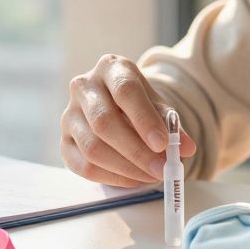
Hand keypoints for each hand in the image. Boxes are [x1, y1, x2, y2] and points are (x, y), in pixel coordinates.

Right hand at [60, 54, 195, 186]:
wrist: (115, 107)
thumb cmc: (139, 104)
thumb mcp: (157, 106)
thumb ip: (172, 125)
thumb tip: (186, 148)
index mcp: (111, 68)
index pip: (125, 91)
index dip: (144, 119)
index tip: (163, 144)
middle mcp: (84, 86)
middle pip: (105, 122)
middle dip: (136, 151)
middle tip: (161, 169)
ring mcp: (69, 114)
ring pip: (93, 148)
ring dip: (126, 168)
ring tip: (152, 176)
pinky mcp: (64, 141)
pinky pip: (83, 166)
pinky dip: (112, 177)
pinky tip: (133, 180)